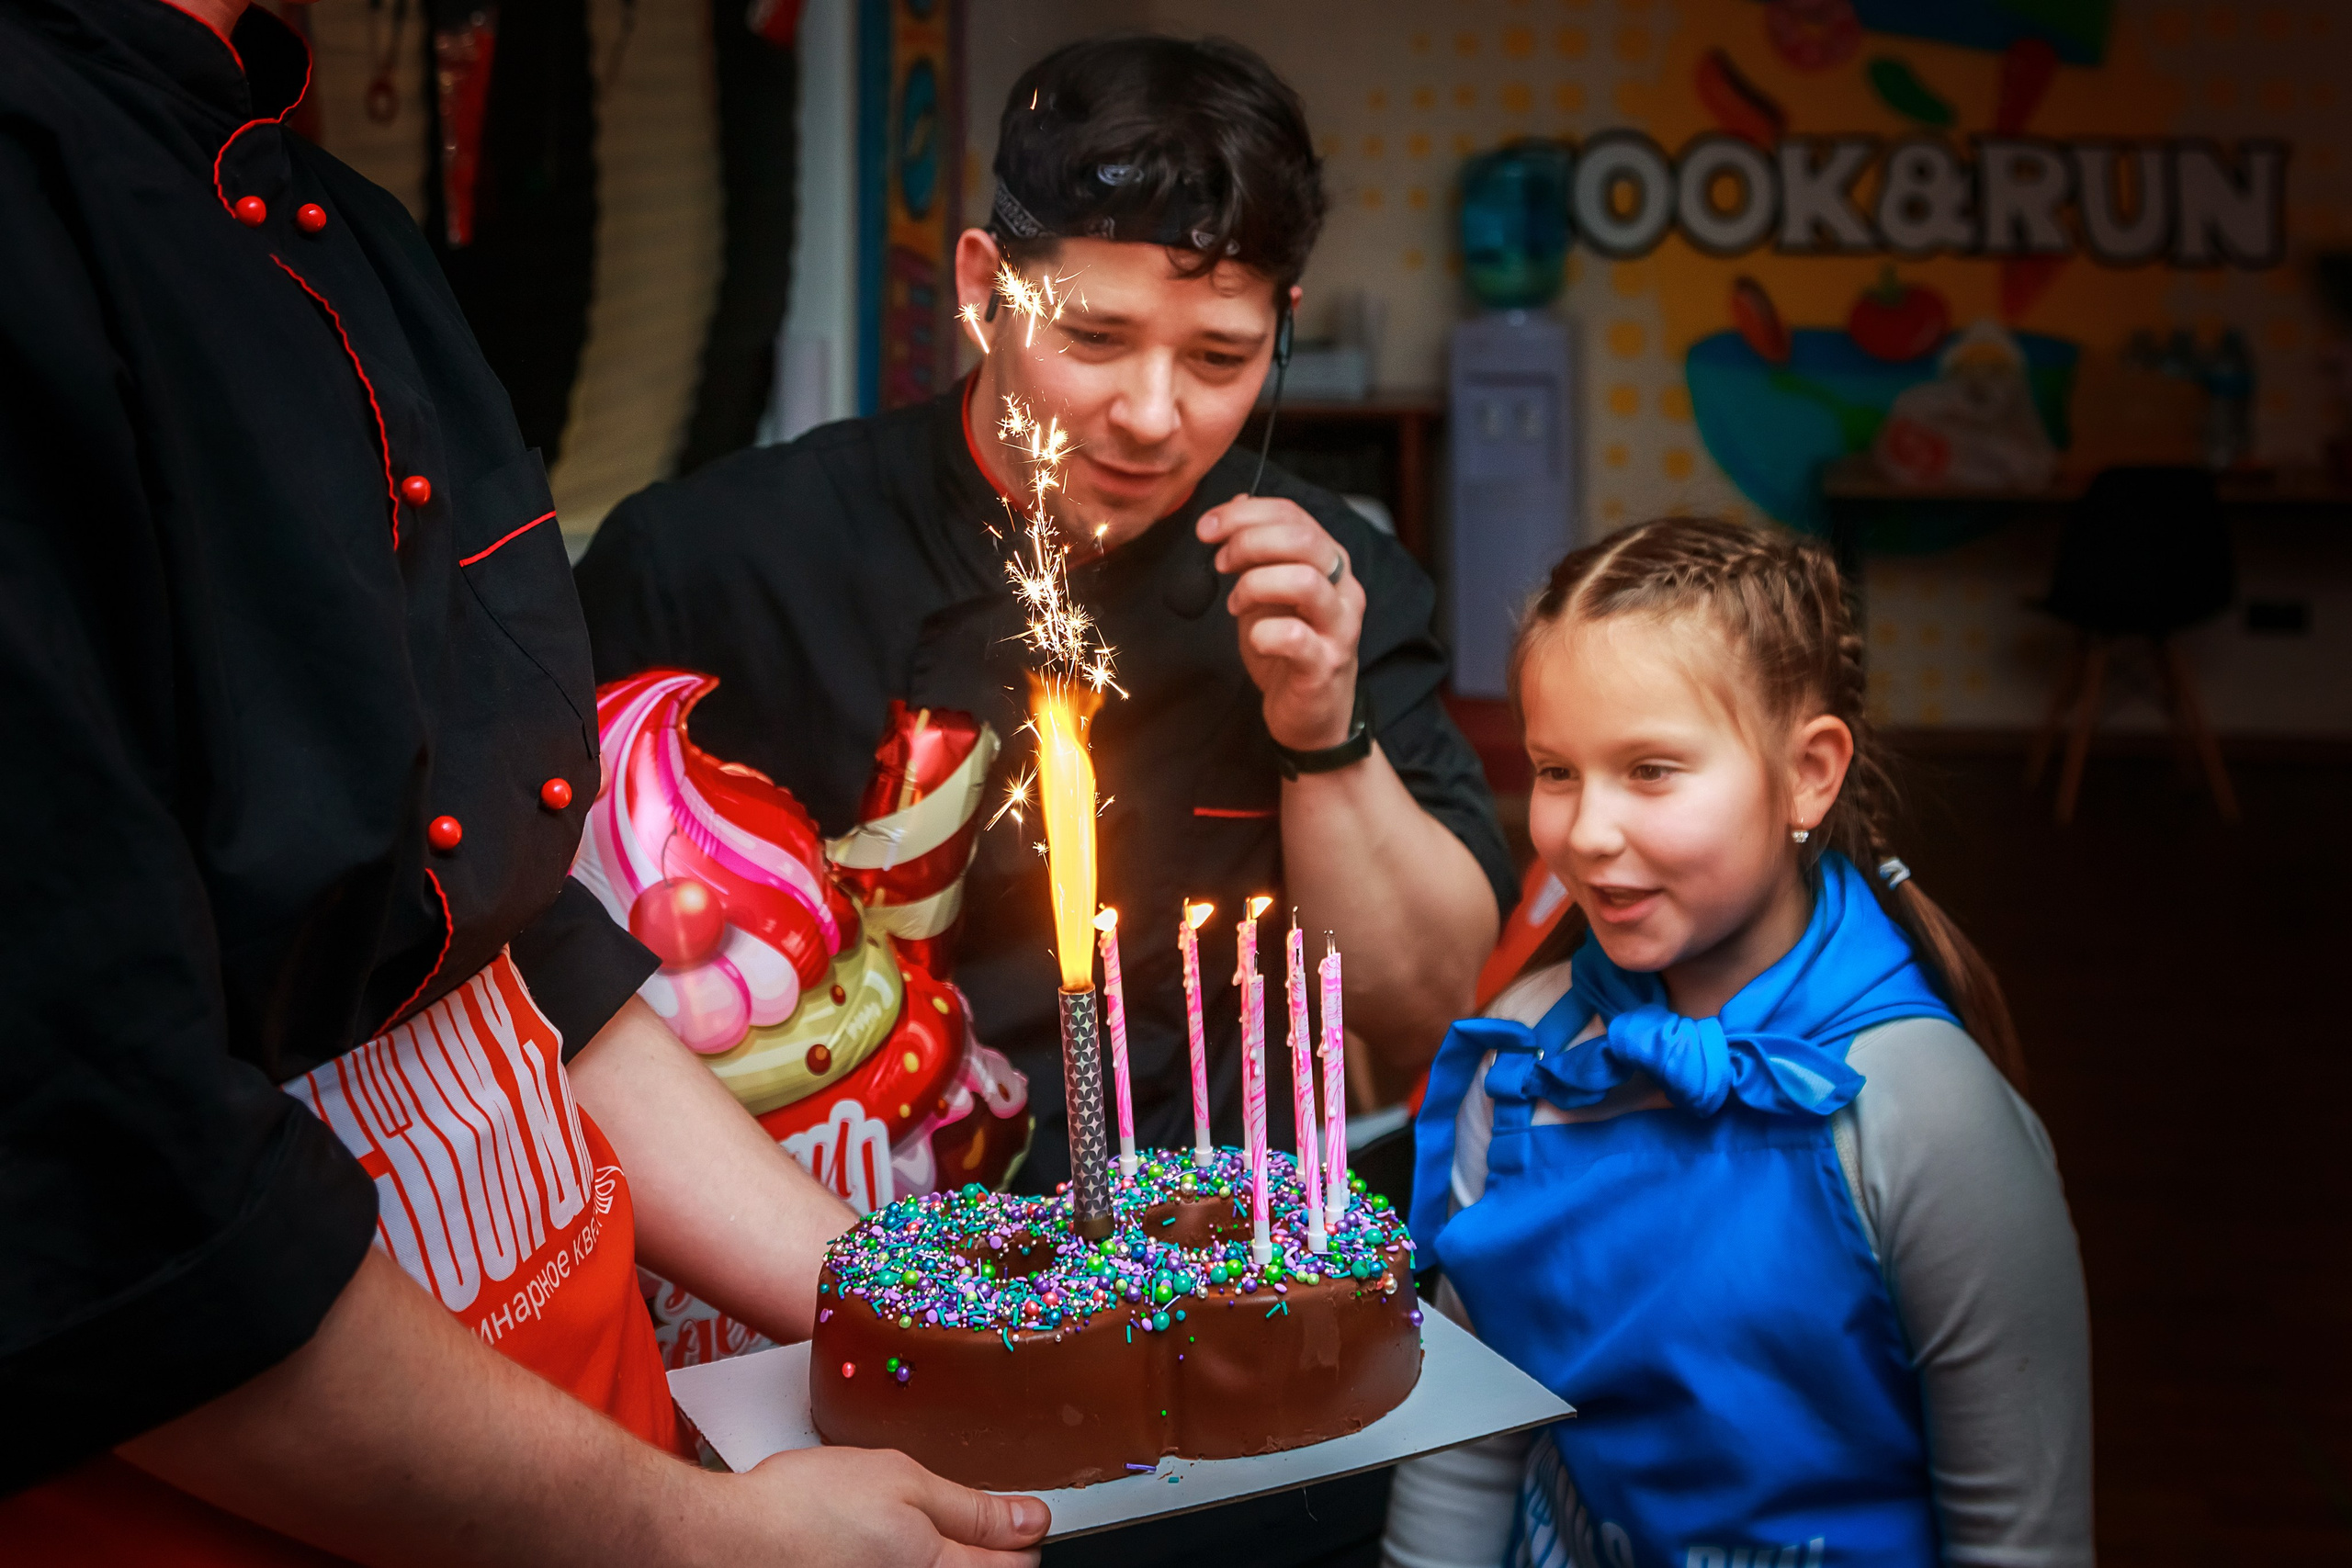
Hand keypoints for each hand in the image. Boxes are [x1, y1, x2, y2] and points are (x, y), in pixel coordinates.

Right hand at [718, 1445, 1048, 1567]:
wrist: (728, 1540)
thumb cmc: (804, 1508)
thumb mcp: (903, 1482)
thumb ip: (974, 1509)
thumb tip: (1032, 1521)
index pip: (1017, 1565)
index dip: (1021, 1532)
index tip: (1016, 1512)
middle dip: (979, 1547)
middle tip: (942, 1513)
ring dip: (931, 1551)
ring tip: (891, 1527)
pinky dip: (896, 1558)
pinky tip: (867, 1541)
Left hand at [1197, 494, 1363, 751]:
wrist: (1312, 716)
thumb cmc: (1289, 651)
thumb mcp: (1269, 592)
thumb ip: (1259, 549)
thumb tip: (1238, 500)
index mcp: (1330, 563)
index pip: (1294, 516)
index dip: (1245, 513)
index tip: (1208, 527)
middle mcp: (1343, 589)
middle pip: (1303, 540)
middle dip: (1249, 541)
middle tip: (1219, 561)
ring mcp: (1339, 628)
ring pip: (1305, 581)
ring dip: (1256, 584)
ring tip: (1235, 602)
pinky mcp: (1325, 666)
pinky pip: (1296, 638)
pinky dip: (1264, 633)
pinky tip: (1253, 638)